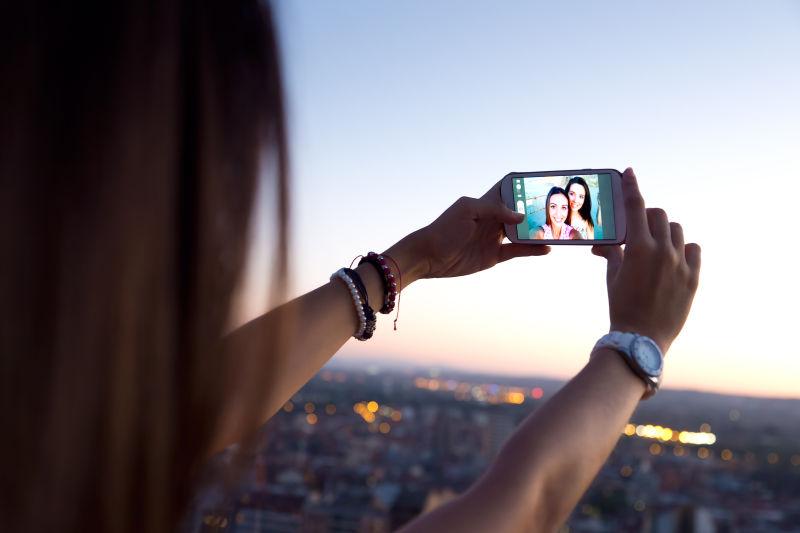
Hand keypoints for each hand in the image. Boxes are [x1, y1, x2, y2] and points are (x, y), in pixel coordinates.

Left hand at [388, 181, 548, 283]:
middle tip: (558, 208)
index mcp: (484, 204)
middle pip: (518, 213)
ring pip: (521, 233)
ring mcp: (493, 238)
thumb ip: (493, 209)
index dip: (521, 187)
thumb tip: (520, 215)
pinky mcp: (493, 256)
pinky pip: (517, 251)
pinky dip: (531, 250)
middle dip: (536, 211)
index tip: (541, 183)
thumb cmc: (444, 229)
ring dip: (537, 231)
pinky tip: (546, 248)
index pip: (506, 191)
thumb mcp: (467, 211)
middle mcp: (492, 220)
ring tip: (558, 229)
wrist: (429, 256)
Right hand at [592, 168, 700, 352]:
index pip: (636, 207)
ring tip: (655, 246)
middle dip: (647, 216)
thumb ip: (613, 252)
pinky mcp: (694, 277)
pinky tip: (673, 258)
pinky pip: (693, 249)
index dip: (631, 187)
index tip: (629, 173)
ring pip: (676, 231)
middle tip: (639, 227)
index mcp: (639, 249)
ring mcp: (681, 264)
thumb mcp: (613, 276)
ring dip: (664, 232)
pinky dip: (682, 248)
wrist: (641, 338)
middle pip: (659, 215)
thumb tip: (604, 243)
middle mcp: (663, 252)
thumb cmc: (621, 306)